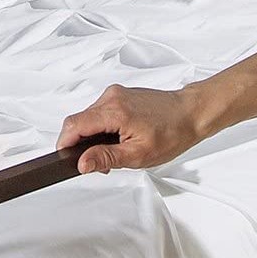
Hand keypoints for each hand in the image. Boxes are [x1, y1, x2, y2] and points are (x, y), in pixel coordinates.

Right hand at [57, 84, 210, 173]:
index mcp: (114, 111)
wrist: (191, 113)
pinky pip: (100, 113)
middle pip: (78, 122)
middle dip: (82, 145)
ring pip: (89, 118)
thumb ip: (106, 158)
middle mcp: (111, 97)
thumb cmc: (172, 132)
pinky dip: (103, 128)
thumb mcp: (137, 155)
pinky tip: (119, 138)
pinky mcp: (120, 95)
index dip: (64, 144)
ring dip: (93, 137)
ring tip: (115, 150)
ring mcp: (115, 94)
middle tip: (100, 162)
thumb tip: (82, 163)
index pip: (73, 125)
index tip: (65, 158)